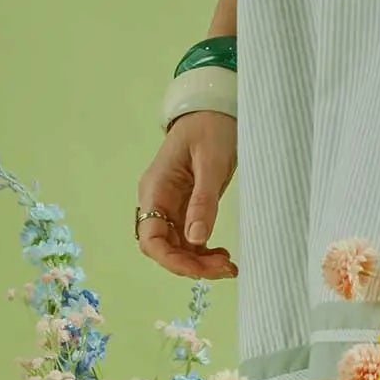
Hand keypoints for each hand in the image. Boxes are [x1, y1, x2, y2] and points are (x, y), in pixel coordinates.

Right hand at [136, 112, 239, 280]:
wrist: (214, 109)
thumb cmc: (210, 128)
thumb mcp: (211, 162)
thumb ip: (203, 201)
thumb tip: (196, 240)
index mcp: (156, 190)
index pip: (150, 238)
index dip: (171, 260)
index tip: (200, 269)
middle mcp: (157, 202)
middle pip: (163, 247)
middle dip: (190, 264)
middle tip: (225, 269)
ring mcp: (170, 206)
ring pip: (176, 246)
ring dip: (199, 261)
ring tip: (228, 265)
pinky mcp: (185, 206)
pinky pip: (188, 237)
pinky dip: (203, 250)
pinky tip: (222, 255)